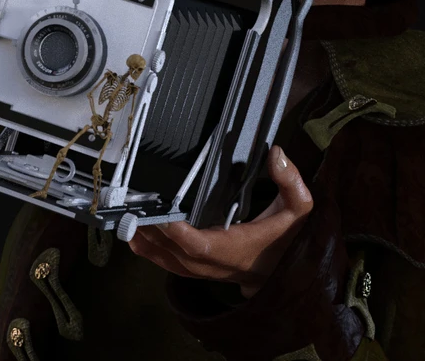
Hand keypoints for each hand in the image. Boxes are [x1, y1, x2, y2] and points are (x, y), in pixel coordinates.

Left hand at [128, 145, 312, 298]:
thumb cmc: (287, 237)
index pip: (200, 245)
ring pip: (168, 261)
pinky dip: (150, 253)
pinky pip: (170, 265)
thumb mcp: (298, 209)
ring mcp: (205, 271)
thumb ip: (291, 181)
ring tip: (126, 219)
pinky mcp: (199, 270)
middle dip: (152, 231)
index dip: (178, 232)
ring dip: (146, 242)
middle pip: (175, 253)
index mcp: (235, 249)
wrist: (283, 271)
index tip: (161, 213)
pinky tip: (133, 239)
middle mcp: (215, 264)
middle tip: (132, 206)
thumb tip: (276, 153)